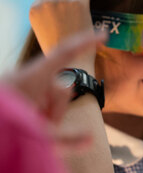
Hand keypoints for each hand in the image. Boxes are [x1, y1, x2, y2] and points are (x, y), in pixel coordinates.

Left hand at [2, 32, 105, 149]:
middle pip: (62, 87)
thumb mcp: (37, 137)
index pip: (65, 53)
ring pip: (52, 96)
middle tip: (43, 128)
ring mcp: (25, 84)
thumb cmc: (7, 125)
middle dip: (58, 109)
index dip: (85, 42)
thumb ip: (65, 139)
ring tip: (31, 127)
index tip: (104, 33)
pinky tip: (34, 125)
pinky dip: (42, 113)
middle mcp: (30, 77)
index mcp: (33, 77)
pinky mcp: (21, 92)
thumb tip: (90, 138)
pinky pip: (42, 99)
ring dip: (47, 114)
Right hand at [29, 0, 94, 60]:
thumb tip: (56, 8)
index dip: (55, 2)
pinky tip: (90, 0)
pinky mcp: (78, 3)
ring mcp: (61, 1)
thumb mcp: (45, 31)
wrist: (71, 61)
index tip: (64, 11)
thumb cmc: (61, 51)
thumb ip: (47, 17)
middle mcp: (46, 3)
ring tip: (81, 0)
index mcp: (35, 10)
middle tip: (73, 1)